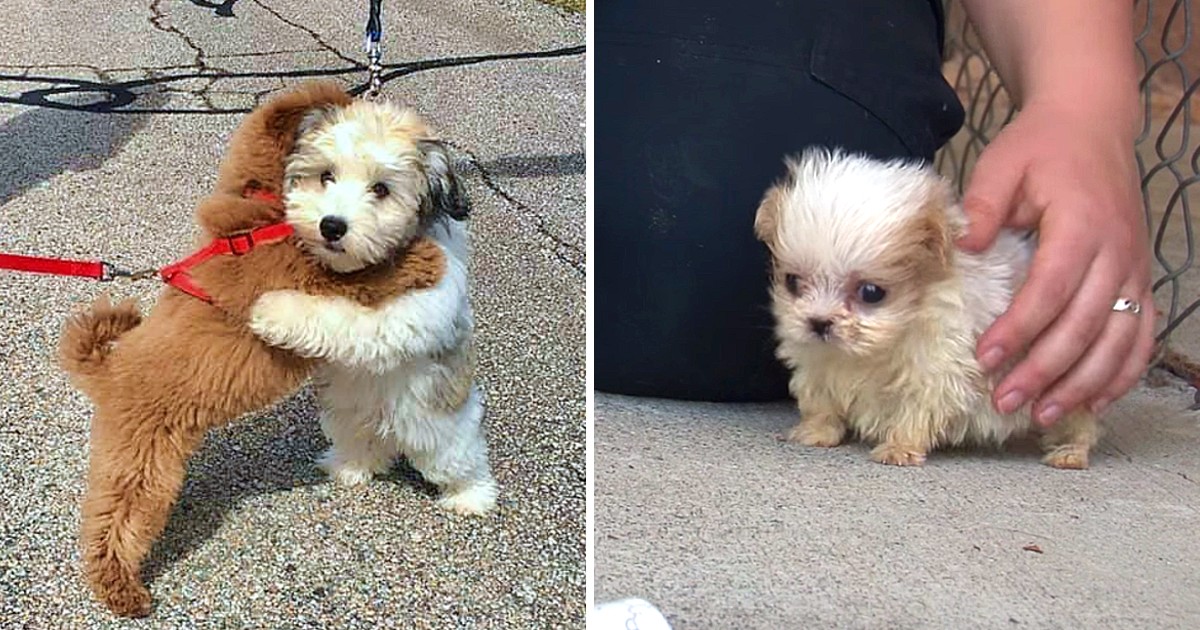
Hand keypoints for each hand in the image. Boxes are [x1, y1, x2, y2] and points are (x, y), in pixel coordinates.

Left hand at [957, 100, 1154, 424]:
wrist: (1093, 125)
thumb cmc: (1040, 148)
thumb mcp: (1001, 164)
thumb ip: (981, 205)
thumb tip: (962, 246)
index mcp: (1081, 224)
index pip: (1050, 289)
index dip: (1019, 328)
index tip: (985, 358)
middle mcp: (1116, 252)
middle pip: (1083, 325)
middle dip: (1044, 370)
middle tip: (1005, 401)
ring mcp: (1133, 269)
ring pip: (1118, 341)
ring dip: (1083, 384)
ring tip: (1043, 415)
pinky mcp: (1139, 280)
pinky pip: (1141, 336)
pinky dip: (1122, 374)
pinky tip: (1094, 402)